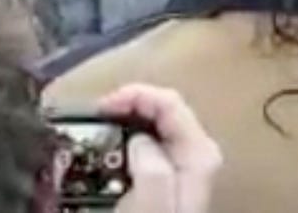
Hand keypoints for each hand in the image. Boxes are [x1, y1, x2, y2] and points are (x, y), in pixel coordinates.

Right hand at [102, 84, 221, 212]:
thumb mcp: (152, 208)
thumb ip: (151, 170)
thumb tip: (139, 139)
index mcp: (199, 154)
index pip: (169, 101)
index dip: (134, 95)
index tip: (104, 106)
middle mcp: (197, 155)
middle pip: (162, 109)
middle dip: (129, 105)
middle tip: (98, 115)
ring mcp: (183, 166)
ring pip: (154, 124)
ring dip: (127, 119)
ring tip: (100, 125)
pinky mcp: (168, 177)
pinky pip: (147, 143)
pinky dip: (128, 138)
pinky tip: (111, 146)